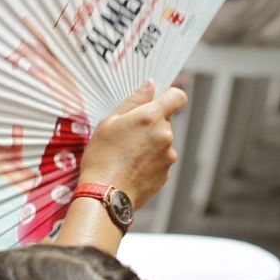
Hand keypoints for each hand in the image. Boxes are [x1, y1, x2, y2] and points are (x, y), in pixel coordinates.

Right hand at [78, 79, 186, 205]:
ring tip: (126, 155)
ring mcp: (168, 156)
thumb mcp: (110, 121)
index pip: (177, 97)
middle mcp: (165, 135)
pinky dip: (149, 161)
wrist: (105, 195)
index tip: (159, 101)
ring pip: (161, 142)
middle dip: (150, 125)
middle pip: (164, 122)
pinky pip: (159, 160)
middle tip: (126, 135)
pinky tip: (130, 167)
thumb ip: (134, 101)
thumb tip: (150, 85)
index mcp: (152, 117)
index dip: (170, 96)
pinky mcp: (166, 174)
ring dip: (149, 144)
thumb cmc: (102, 157)